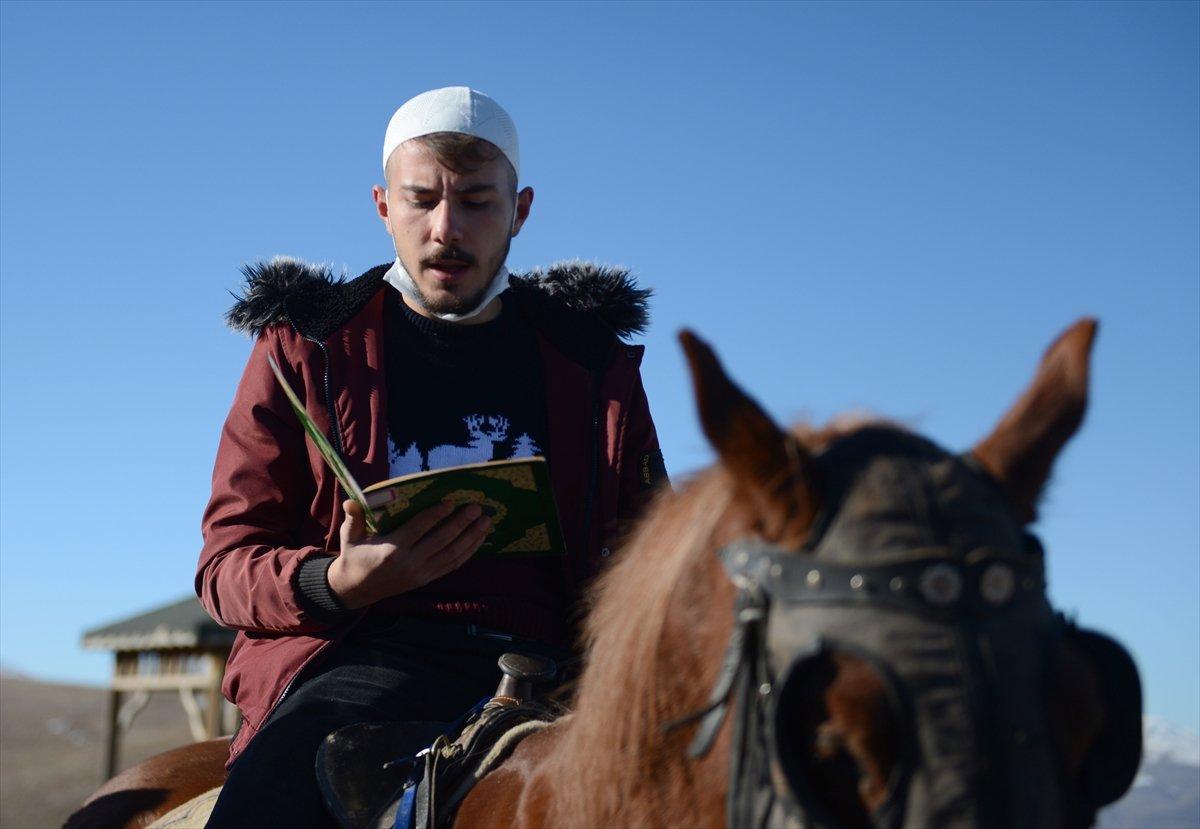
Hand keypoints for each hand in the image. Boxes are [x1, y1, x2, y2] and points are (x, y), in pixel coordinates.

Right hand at [327, 499, 491, 609]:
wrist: (357, 589)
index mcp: (391, 550)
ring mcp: (421, 573)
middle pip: (441, 541)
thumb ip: (353, 518)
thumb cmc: (356, 556)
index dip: (435, 515)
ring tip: (486, 521)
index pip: (418, 530)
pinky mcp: (428, 579)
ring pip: (452, 554)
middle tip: (477, 508)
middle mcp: (409, 563)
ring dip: (471, 537)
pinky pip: (452, 565)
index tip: (450, 502)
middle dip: (462, 523)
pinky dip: (469, 552)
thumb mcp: (351, 537)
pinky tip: (480, 539)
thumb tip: (350, 500)